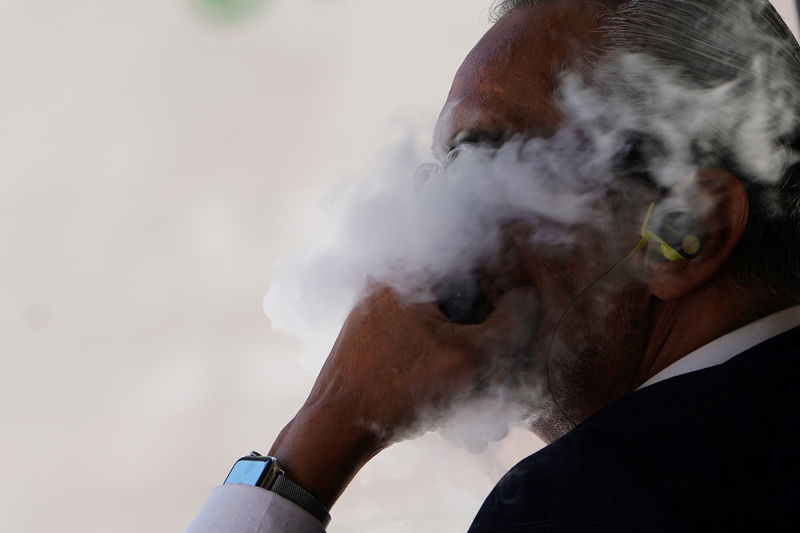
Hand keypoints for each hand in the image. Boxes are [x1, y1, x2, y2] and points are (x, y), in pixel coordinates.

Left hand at [269, 286, 538, 507]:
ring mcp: (373, 310)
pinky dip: (435, 358)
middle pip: (453, 295)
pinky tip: (447, 392)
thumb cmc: (401, 391)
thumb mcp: (470, 358)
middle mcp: (384, 281)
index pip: (471, 264)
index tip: (510, 323)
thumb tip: (526, 298)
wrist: (335, 429)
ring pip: (435, 322)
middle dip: (478, 329)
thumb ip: (510, 323)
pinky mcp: (368, 337)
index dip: (498, 292)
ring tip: (473, 387)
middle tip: (496, 364)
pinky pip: (415, 339)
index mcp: (404, 270)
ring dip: (459, 350)